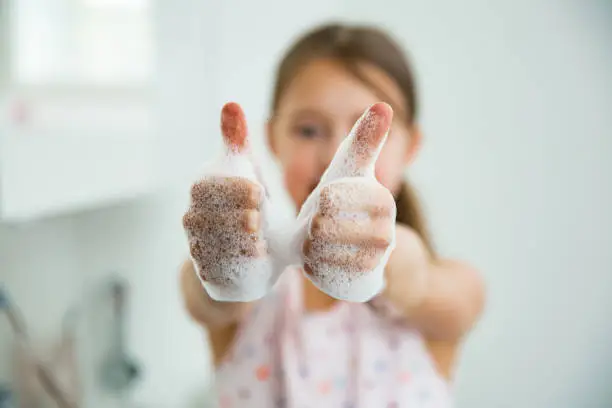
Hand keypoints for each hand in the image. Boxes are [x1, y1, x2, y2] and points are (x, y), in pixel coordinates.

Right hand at [183, 103, 273, 301]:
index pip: (204, 187)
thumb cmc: (247, 205)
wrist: (247, 254)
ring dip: (237, 240)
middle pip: (205, 217)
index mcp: (201, 192)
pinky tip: (257, 258)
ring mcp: (198, 249)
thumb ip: (237, 143)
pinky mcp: (209, 275)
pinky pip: (218, 271)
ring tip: (260, 238)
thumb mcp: (246, 173)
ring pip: (210, 245)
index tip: (258, 191)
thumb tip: (231, 104)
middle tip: (259, 216)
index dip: (230, 189)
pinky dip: (238, 265)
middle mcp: (193, 220)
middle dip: (234, 215)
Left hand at [298, 103, 396, 301]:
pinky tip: (318, 261)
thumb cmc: (351, 202)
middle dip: (311, 227)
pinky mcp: (363, 285)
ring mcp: (375, 262)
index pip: (330, 197)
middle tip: (313, 227)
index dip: (317, 202)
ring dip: (310, 247)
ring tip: (313, 243)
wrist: (361, 249)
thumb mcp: (354, 171)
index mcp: (381, 200)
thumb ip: (364, 140)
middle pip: (324, 227)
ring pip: (321, 253)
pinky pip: (325, 277)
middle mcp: (385, 232)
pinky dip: (315, 268)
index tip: (320, 204)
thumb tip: (384, 104)